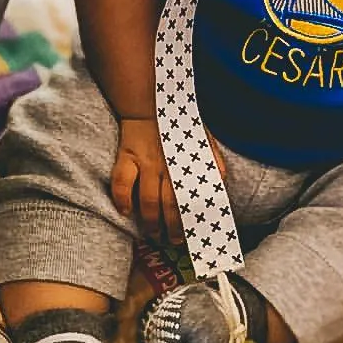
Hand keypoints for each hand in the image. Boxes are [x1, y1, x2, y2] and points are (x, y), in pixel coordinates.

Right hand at [110, 118, 226, 242]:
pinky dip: (122, 199)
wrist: (150, 101)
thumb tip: (221, 179)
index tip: (194, 233)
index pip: (191, 198)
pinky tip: (125, 212)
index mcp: (186, 162)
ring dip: (150, 222)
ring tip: (152, 233)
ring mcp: (145, 161)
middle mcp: (167, 165)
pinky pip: (121, 182)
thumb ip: (213, 159)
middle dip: (172, 228)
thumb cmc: (179, 123)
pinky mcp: (126, 156)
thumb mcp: (202, 137)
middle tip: (172, 240)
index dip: (193, 219)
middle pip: (170, 206)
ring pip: (148, 200)